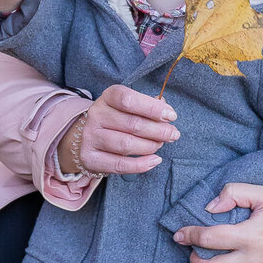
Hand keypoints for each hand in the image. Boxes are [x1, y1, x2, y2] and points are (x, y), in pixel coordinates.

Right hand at [59, 85, 179, 176]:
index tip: (171, 116)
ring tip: (159, 145)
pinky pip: (119, 165)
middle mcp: (96, 114)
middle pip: (132, 124)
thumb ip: (149, 107)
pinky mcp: (90, 158)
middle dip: (159, 130)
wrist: (90, 137)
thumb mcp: (131, 107)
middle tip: (173, 134)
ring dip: (150, 146)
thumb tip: (167, 112)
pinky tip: (155, 160)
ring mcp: (90, 136)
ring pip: (126, 144)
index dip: (152, 108)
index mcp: (108, 97)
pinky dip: (141, 165)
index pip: (128, 99)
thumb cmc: (118, 119)